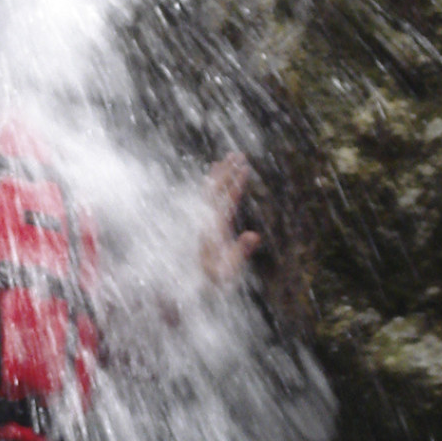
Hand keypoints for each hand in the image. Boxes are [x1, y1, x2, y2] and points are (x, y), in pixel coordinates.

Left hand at [199, 152, 261, 283]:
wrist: (187, 287)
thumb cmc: (210, 281)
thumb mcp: (227, 270)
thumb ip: (239, 253)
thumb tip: (254, 235)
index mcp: (213, 227)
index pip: (226, 200)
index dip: (236, 183)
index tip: (245, 167)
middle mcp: (205, 220)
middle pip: (215, 189)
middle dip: (227, 171)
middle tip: (238, 154)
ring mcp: (203, 221)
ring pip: (208, 191)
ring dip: (219, 175)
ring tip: (228, 159)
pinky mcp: (202, 225)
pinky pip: (206, 199)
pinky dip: (212, 185)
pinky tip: (216, 180)